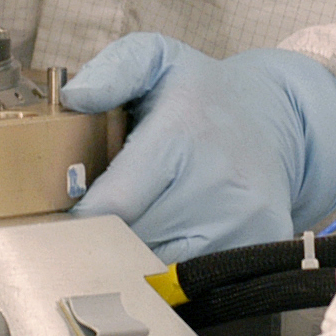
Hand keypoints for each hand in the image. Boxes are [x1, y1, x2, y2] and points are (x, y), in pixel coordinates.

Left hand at [63, 33, 335, 262]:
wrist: (275, 116)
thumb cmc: (202, 93)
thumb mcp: (157, 58)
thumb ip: (113, 71)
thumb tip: (77, 97)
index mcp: (182, 131)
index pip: (114, 204)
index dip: (79, 220)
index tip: (60, 221)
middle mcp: (218, 178)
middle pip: (133, 241)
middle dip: (101, 240)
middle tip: (86, 229)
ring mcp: (245, 216)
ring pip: (162, 268)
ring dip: (135, 259)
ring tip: (126, 234)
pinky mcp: (262, 241)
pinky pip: (198, 278)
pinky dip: (172, 269)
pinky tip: (166, 243)